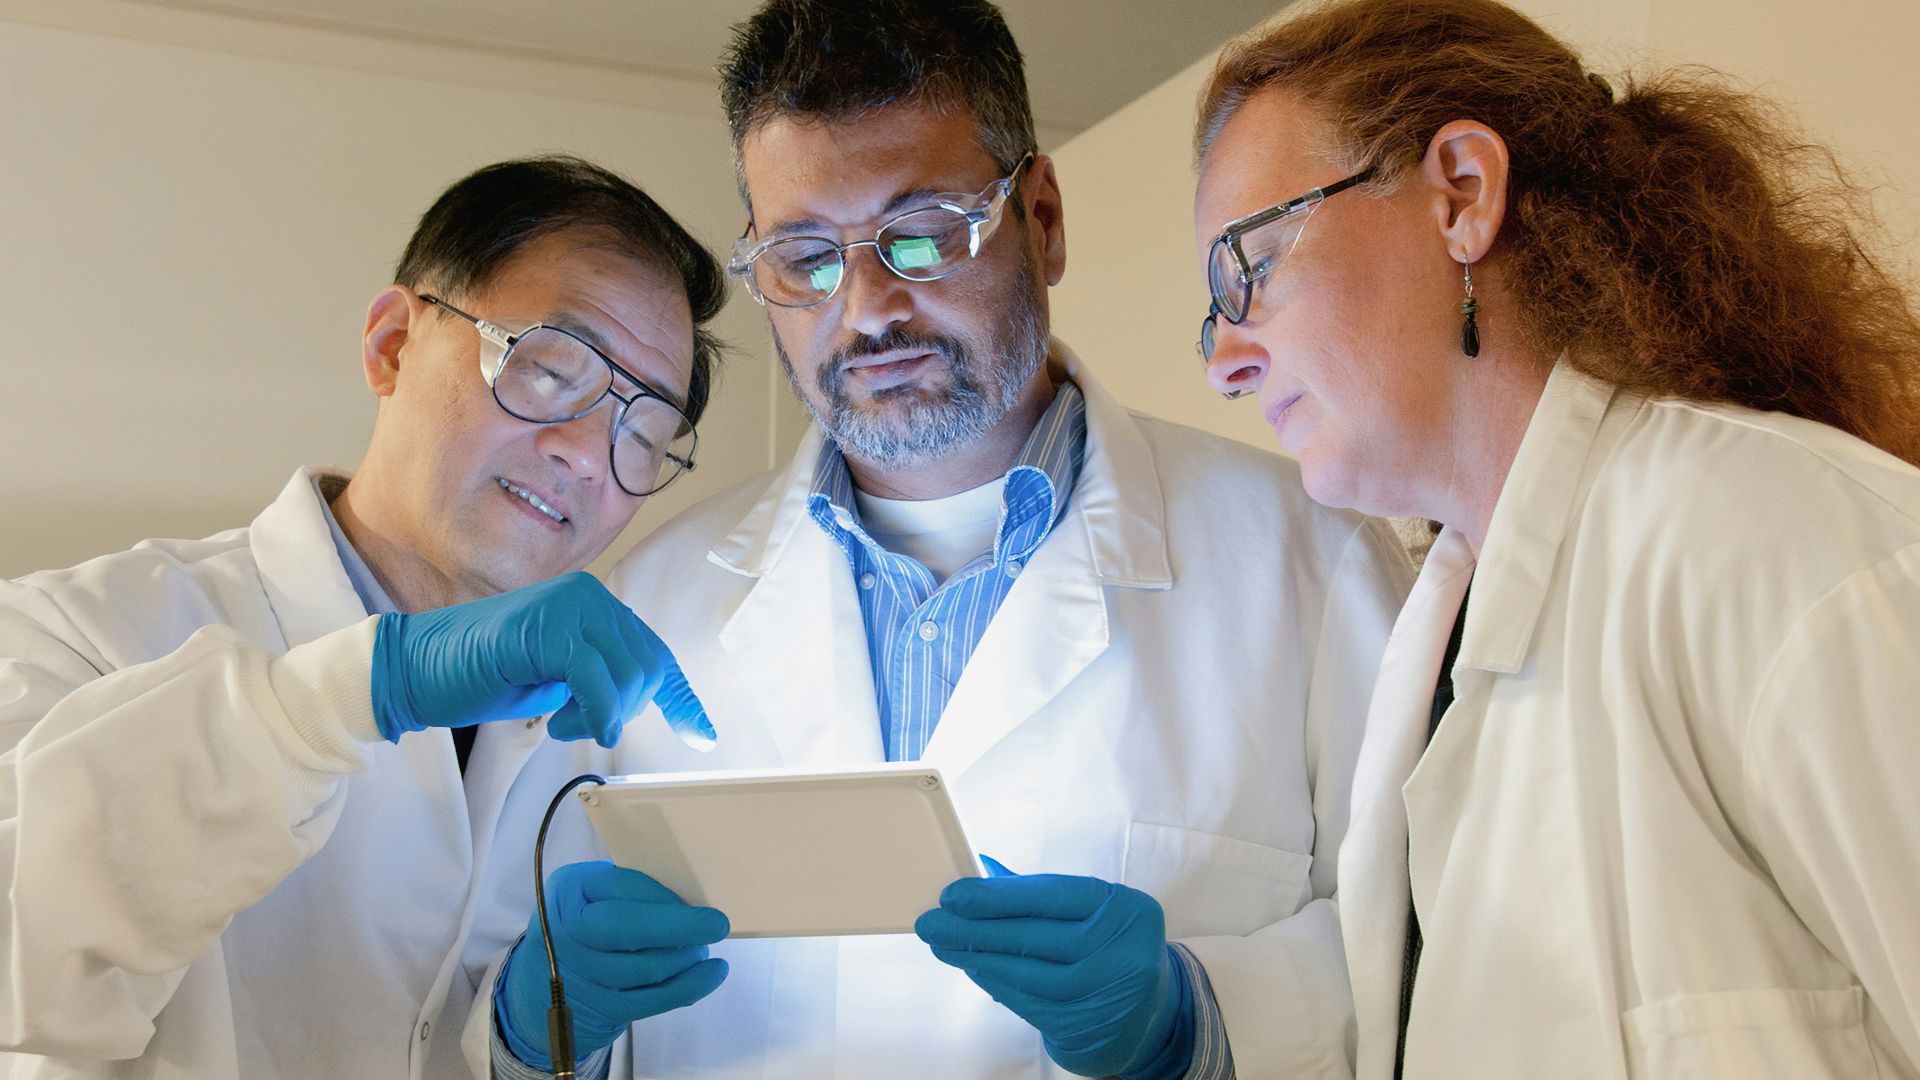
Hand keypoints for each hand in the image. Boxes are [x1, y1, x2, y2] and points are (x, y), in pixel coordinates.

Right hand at [370, 571, 714, 748]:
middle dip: (626, 710)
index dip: (681, 697)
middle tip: (579, 725)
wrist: (415, 669)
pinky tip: (569, 727)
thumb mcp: (558, 679)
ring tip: (560, 722)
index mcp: (594, 605)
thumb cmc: (483, 676)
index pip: (655, 652)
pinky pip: (596, 680)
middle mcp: (589, 596)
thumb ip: (599, 678)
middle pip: (649, 667)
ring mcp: (568, 607)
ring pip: (628, 675)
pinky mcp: (545, 629)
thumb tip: (638, 699)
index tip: (701, 735)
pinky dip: (595, 713)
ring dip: (603, 715)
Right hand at [495, 860, 729, 1068]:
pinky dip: (687, 987)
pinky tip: (711, 974)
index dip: (659, 895)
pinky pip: (650, 1001)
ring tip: (703, 948)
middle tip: (717, 924)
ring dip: (685, 958)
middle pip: (623, 928)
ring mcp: (579, 974)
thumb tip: (689, 898)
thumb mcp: (594, 894)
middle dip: (676, 927)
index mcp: (568, 891)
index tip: (694, 899)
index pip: (617, 886)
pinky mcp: (598, 1008)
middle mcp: (565, 931)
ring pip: (643, 968)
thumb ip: (630, 891)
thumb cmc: (586, 923)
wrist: (542, 982)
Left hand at [915, 869, 1192, 1078]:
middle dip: (975, 929)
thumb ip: (1042, 893)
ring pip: (1028, 973)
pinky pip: (1028, 1002)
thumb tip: (982, 869)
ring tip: (942, 945)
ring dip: (977, 958)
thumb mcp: (1093, 912)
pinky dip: (995, 983)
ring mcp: (1106, 992)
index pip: (1052, 896)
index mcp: (1125, 908)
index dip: (998, 897)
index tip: (953, 896)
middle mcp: (1123, 951)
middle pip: (1035, 936)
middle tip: (931, 923)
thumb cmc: (1110, 947)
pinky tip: (972, 968)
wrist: (1151, 1014)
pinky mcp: (1087, 1026)